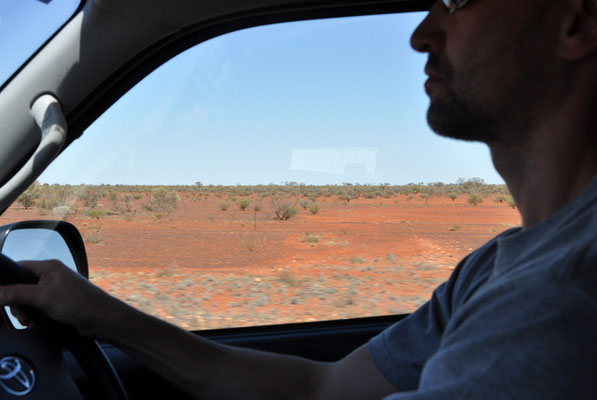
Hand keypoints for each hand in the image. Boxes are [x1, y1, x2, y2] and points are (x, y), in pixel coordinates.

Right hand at [0, 260, 128, 338]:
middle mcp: (52, 276)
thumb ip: (16, 294)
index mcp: (49, 267)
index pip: (19, 268)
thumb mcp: (43, 297)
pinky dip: (35, 317)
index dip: (8, 283)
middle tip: (23, 316)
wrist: (101, 320)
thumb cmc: (80, 302)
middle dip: (18, 304)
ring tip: (31, 322)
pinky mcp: (59, 304)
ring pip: (29, 300)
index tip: (3, 298)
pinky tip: (37, 324)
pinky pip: (38, 308)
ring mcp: (56, 290)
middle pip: (21, 287)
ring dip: (26, 313)